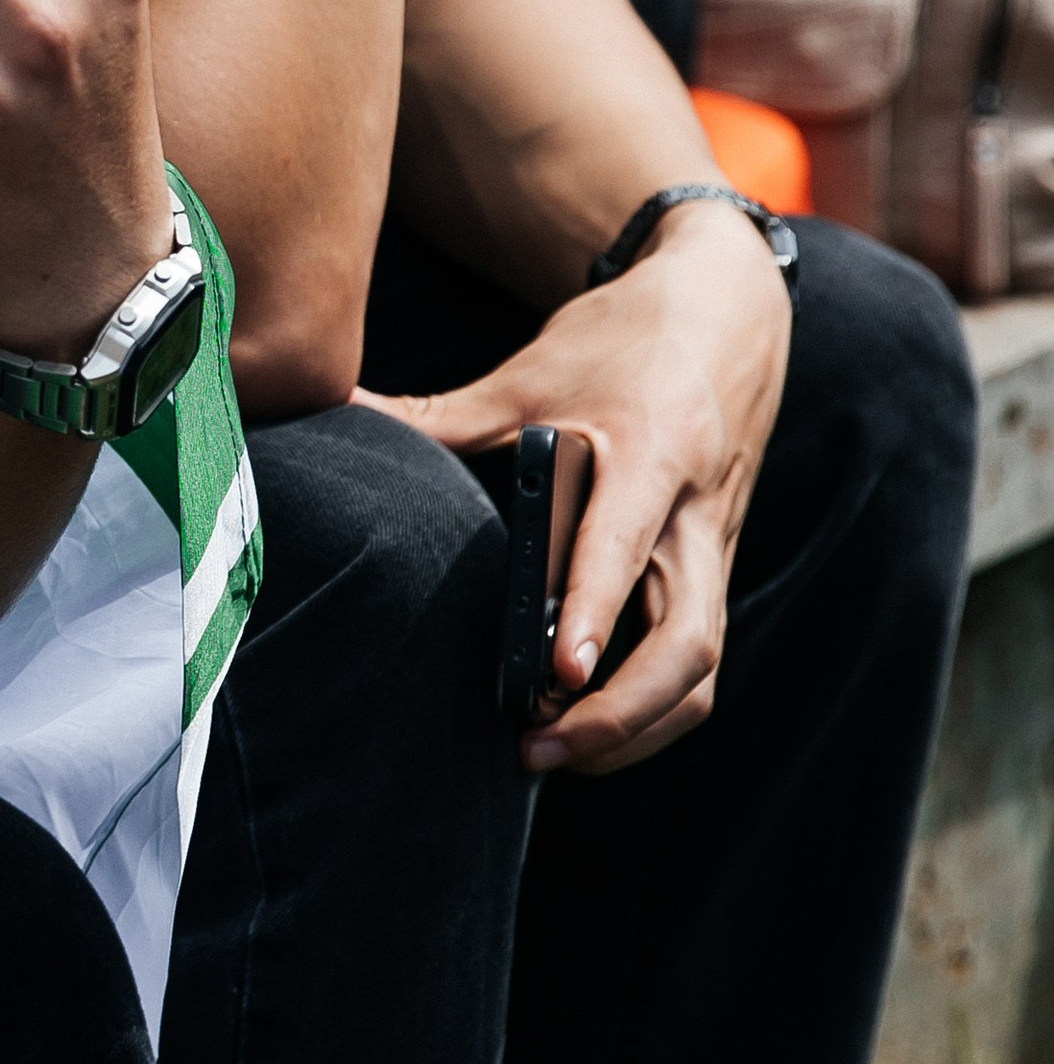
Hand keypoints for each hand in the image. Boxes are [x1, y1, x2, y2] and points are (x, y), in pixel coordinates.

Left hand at [360, 202, 792, 774]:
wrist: (729, 311)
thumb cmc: (623, 337)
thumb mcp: (533, 369)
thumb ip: (442, 416)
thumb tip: (334, 411)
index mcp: (653, 452)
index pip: (625, 544)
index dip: (595, 610)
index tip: (559, 671)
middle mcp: (696, 513)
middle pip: (690, 640)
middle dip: (622, 712)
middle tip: (535, 746)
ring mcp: (714, 548)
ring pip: (702, 666)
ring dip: (637, 726)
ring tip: (551, 752)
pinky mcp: (713, 568)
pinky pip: (697, 657)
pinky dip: (650, 706)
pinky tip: (583, 723)